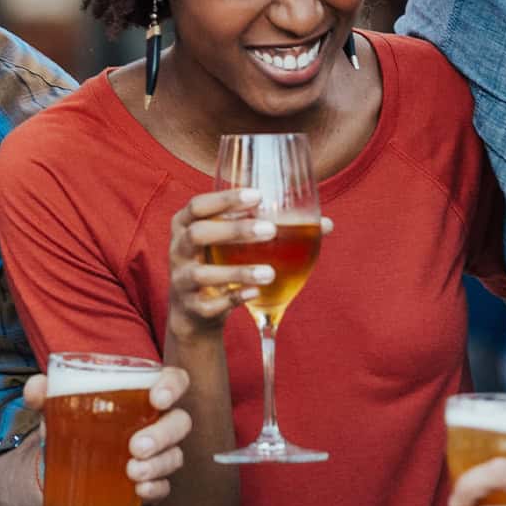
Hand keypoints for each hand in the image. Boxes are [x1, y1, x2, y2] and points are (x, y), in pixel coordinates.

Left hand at [24, 367, 193, 504]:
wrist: (69, 461)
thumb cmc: (76, 421)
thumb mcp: (58, 405)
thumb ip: (45, 393)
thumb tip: (35, 389)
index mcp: (143, 393)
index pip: (174, 381)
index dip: (173, 386)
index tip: (157, 399)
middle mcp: (158, 421)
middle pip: (180, 422)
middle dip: (163, 434)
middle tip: (136, 447)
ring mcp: (159, 454)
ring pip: (175, 456)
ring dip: (158, 465)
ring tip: (133, 472)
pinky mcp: (152, 482)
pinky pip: (164, 486)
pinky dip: (155, 489)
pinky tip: (139, 492)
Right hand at [166, 188, 271, 340]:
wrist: (195, 309)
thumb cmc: (220, 261)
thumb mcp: (234, 241)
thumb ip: (270, 226)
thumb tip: (327, 224)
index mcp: (186, 224)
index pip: (199, 205)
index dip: (225, 199)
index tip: (257, 196)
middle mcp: (179, 249)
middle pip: (198, 234)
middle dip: (233, 231)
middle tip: (269, 230)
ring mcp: (182, 280)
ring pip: (203, 273)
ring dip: (238, 271)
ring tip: (269, 271)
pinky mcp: (192, 307)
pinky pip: (211, 303)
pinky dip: (234, 297)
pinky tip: (256, 292)